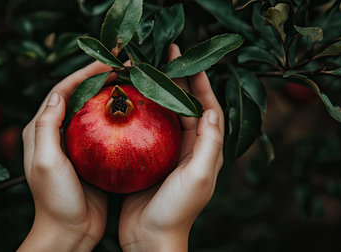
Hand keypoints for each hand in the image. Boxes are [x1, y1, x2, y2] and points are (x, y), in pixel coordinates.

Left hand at [19, 62, 113, 250]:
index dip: (82, 74)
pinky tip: (135, 112)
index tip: (106, 63)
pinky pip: (106, 129)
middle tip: (123, 66)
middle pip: (78, 96)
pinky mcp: (93, 156)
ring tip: (131, 82)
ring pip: (94, 110)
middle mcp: (57, 133)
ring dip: (110, 94)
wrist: (70, 231)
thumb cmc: (55, 199)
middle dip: (98, 78)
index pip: (61, 92)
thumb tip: (59, 95)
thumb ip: (47, 127)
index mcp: (41, 130)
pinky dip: (118, 117)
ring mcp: (76, 144)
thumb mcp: (47, 162)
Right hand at [118, 44, 224, 251]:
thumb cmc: (176, 210)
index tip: (190, 62)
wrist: (150, 238)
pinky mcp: (148, 160)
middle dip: (179, 81)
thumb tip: (211, 109)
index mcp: (204, 150)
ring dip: (159, 93)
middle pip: (186, 107)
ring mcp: (168, 154)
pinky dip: (141, 113)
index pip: (207, 109)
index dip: (201, 84)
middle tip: (166, 58)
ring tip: (147, 72)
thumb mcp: (197, 176)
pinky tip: (128, 101)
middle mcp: (189, 148)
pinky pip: (145, 129)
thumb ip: (208, 143)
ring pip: (165, 115)